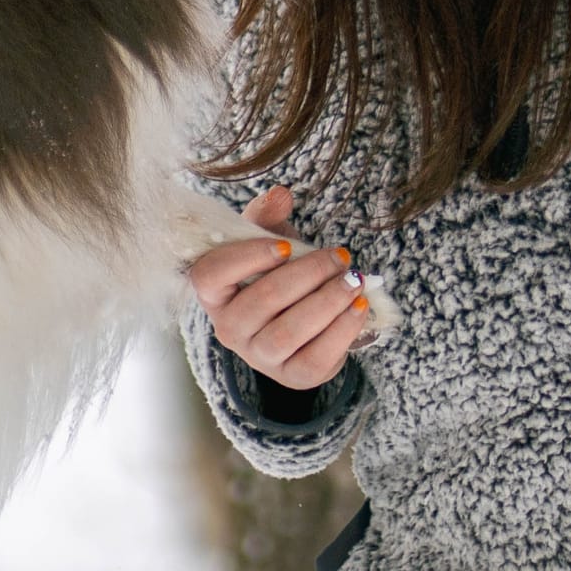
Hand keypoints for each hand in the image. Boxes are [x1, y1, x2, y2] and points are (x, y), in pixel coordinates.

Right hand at [185, 185, 371, 392]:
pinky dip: (342, 330)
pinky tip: (359, 305)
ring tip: (354, 280)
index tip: (284, 246)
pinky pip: (315, 358)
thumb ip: (268, 214)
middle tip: (339, 257)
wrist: (302, 314)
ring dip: (327, 302)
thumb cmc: (278, 272)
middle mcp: (229, 329)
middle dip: (306, 275)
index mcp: (215, 293)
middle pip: (261, 303)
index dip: (246, 259)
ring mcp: (259, 357)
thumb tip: (281, 195)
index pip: (211, 275)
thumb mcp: (269, 237)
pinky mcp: (292, 376)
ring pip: (288, 333)